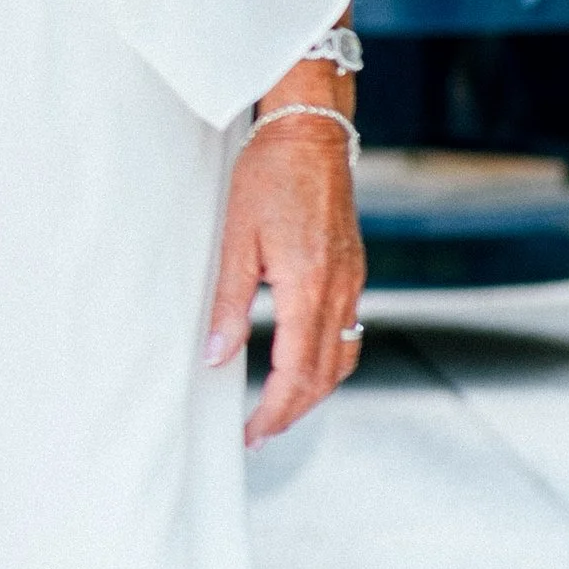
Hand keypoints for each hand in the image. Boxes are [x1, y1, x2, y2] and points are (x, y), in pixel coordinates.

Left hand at [205, 105, 362, 445]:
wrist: (310, 134)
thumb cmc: (267, 178)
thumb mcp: (235, 240)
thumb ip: (228, 303)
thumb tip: (214, 357)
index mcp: (309, 288)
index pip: (295, 373)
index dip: (274, 411)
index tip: (250, 434)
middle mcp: (340, 291)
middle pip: (324, 375)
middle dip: (294, 411)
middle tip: (261, 434)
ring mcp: (353, 281)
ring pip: (343, 357)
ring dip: (314, 391)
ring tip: (281, 409)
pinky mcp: (354, 270)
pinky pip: (349, 331)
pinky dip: (328, 361)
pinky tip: (304, 363)